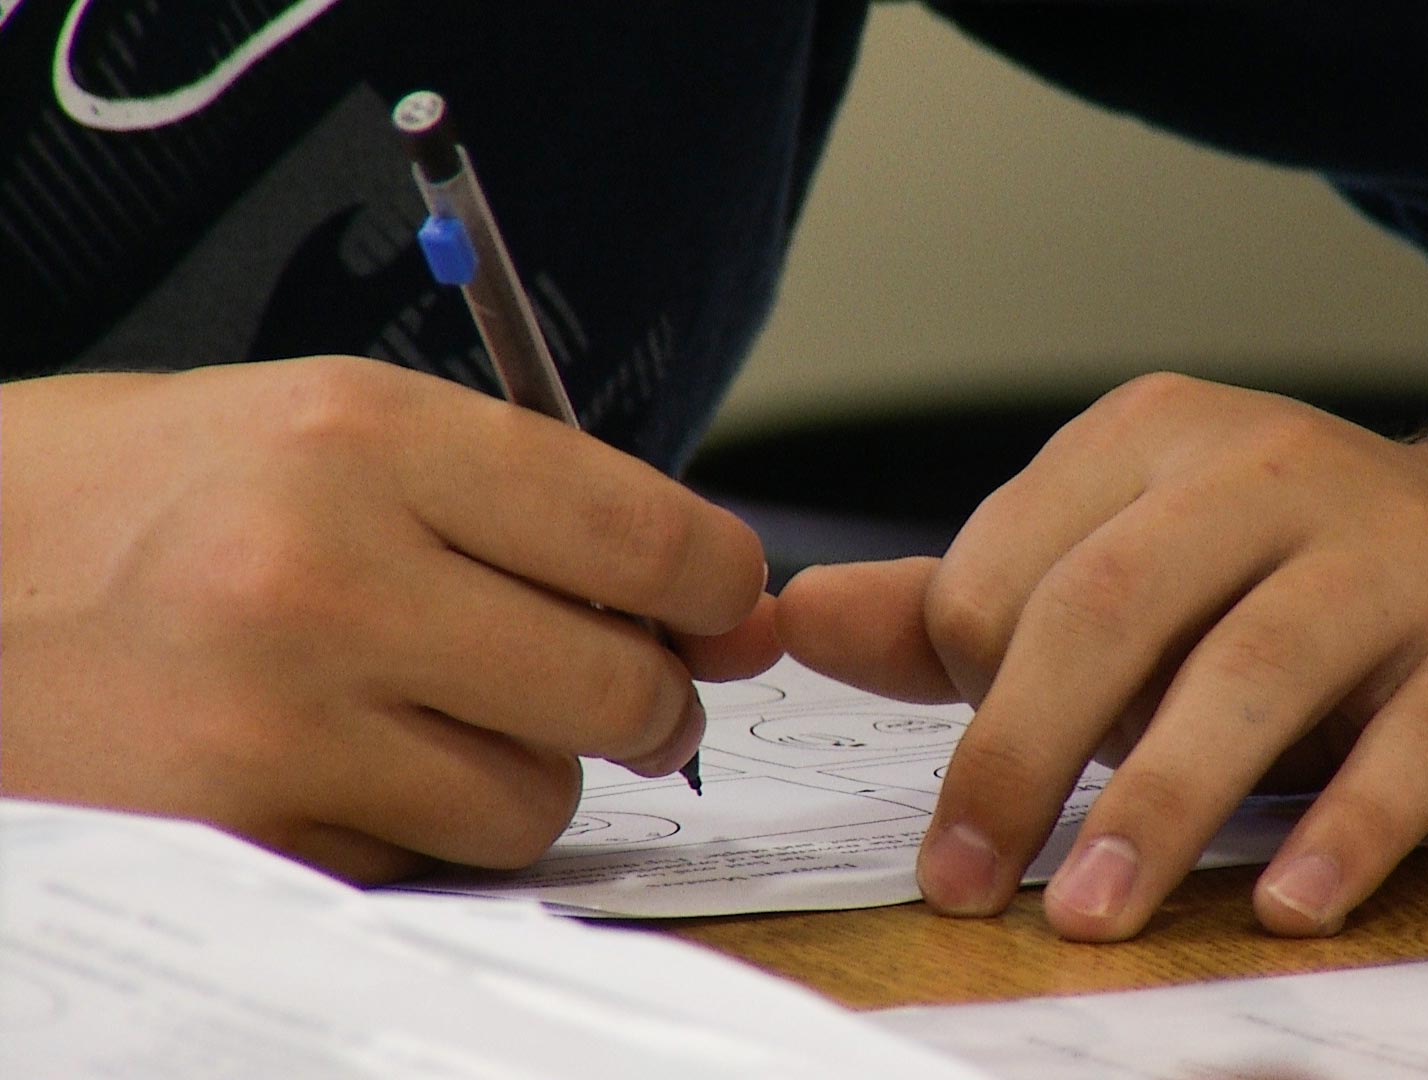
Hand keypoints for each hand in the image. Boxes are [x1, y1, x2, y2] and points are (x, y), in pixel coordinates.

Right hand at [1, 357, 775, 880]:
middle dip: (649, 700)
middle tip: (618, 689)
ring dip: (529, 774)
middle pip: (618, 687)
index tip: (722, 609)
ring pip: (537, 801)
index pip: (645, 533)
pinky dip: (425, 828)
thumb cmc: (150, 490)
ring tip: (449, 718)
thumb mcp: (334, 426)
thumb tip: (721, 601)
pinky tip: (355, 762)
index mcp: (365, 434)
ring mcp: (275, 719)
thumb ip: (532, 502)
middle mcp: (325, 570)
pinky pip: (428, 864)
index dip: (719, 587)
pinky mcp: (238, 835)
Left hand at [778, 372, 1427, 940]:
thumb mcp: (1134, 573)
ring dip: (1159, 803)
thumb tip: (797, 621)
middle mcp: (1272, 469)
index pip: (1009, 568)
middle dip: (1018, 755)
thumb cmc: (1304, 590)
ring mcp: (1398, 550)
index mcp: (1157, 437)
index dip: (970, 692)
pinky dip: (1346, 826)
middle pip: (1108, 608)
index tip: (972, 799)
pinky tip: (1287, 904)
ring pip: (1250, 670)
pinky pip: (1414, 740)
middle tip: (966, 886)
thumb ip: (968, 600)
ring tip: (1094, 914)